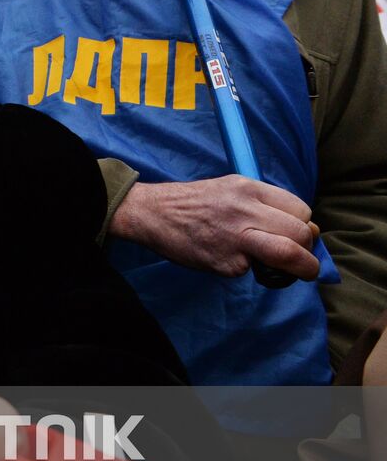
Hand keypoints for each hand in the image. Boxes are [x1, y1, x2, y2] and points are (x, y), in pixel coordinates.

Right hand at [109, 175, 319, 280]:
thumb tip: (305, 230)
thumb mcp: (231, 189)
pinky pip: (251, 270)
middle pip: (301, 233)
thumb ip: (265, 205)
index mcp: (250, 188)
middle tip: (299, 258)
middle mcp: (246, 210)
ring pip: (289, 254)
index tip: (295, 236)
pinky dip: (246, 269)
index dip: (303, 226)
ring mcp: (235, 237)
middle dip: (307, 250)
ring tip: (298, 272)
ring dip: (302, 269)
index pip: (301, 210)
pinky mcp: (224, 262)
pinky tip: (228, 259)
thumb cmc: (195, 203)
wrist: (152, 212)